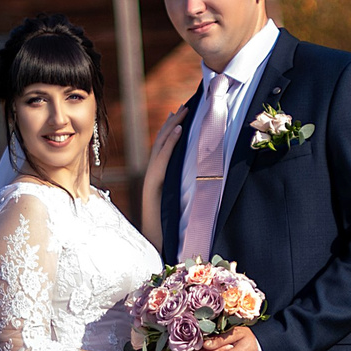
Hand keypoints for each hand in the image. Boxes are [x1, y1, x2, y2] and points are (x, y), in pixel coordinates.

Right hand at [141, 111, 185, 245]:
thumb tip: (198, 185)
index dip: (170, 131)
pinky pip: (163, 159)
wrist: (156, 244)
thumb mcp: (178, 206)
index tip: (180, 116)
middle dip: (173, 123)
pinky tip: (180, 130)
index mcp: (158, 179)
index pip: (163, 150)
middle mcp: (152, 176)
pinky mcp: (154, 185)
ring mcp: (152, 179)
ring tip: (183, 111)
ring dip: (173, 126)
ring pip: (161, 147)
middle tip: (184, 106)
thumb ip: (183, 193)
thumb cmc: (169, 231)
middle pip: (161, 143)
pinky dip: (171, 143)